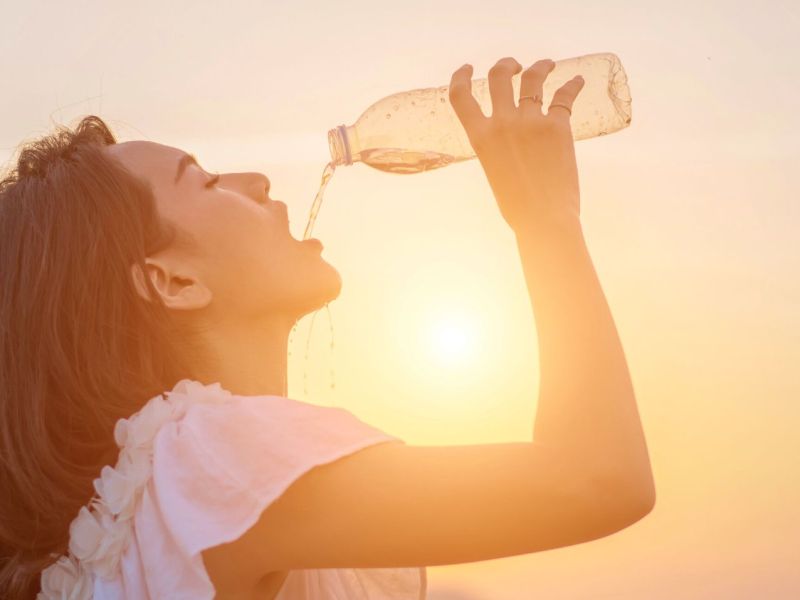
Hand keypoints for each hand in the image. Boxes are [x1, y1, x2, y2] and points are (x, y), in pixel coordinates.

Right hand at [449, 57, 584, 232]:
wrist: (543, 219)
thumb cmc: (517, 206)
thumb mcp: (494, 171)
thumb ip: (497, 147)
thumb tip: (510, 138)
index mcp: (480, 138)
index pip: (461, 97)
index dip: (461, 76)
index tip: (469, 67)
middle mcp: (503, 123)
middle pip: (499, 76)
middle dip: (506, 65)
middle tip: (516, 66)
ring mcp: (530, 122)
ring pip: (533, 78)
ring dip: (540, 66)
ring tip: (548, 65)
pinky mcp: (557, 126)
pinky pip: (564, 96)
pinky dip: (573, 85)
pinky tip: (578, 81)